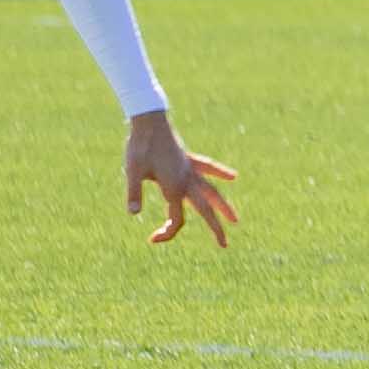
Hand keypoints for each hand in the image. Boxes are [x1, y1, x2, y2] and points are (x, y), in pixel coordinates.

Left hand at [127, 113, 239, 244]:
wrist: (149, 122)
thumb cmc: (139, 147)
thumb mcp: (132, 171)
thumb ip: (134, 192)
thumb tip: (133, 213)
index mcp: (174, 188)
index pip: (177, 220)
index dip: (167, 233)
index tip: (152, 239)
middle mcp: (187, 181)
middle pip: (205, 210)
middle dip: (215, 228)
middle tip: (224, 245)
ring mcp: (190, 170)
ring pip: (212, 192)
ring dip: (224, 206)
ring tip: (235, 220)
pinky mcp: (188, 159)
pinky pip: (208, 168)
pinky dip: (219, 172)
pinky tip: (233, 176)